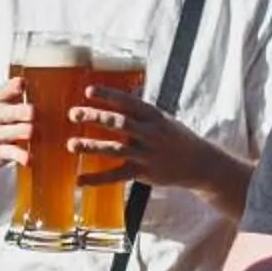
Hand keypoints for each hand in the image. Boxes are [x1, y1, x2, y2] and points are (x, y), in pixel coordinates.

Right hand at [0, 77, 31, 182]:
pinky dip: (21, 156)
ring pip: (12, 132)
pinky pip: (11, 154)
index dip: (14, 87)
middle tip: (31, 112)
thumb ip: (8, 91)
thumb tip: (22, 80)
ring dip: (25, 131)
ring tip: (31, 131)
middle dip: (23, 111)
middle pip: (9, 112)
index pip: (4, 91)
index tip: (21, 84)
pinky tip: (28, 158)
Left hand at [82, 87, 237, 200]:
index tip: (89, 91)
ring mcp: (146, 154)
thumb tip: (124, 94)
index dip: (109, 95)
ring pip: (115, 149)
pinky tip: (80, 179)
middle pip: (118, 123)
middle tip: (73, 114)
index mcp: (155, 116)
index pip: (129, 102)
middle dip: (95, 117)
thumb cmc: (177, 138)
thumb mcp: (164, 119)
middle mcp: (150, 133)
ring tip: (71, 144)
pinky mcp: (143, 173)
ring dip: (91, 146)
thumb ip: (142, 110)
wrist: (200, 163)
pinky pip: (117, 176)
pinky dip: (97, 179)